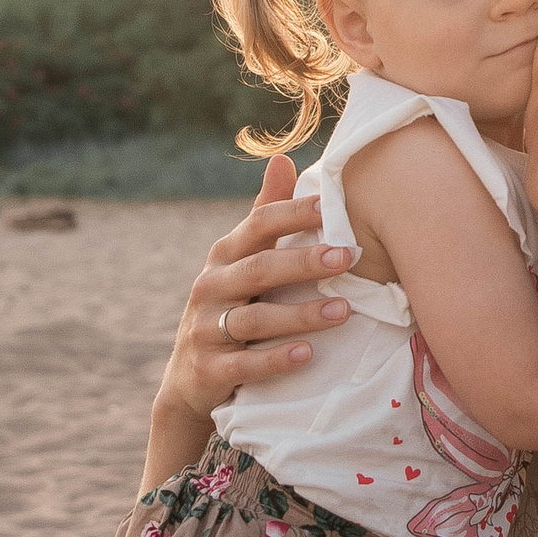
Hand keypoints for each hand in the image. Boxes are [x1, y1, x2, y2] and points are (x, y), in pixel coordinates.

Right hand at [145, 158, 354, 465]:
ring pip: (255, 319)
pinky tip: (308, 354)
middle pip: (259, 269)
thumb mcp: (243, 262)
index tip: (331, 208)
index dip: (292, 214)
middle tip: (346, 257)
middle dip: (303, 262)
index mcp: (225, 255)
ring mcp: (205, 329)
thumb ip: (265, 216)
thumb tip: (282, 157)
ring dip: (300, 314)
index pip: (257, 225)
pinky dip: (276, 359)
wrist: (191, 379)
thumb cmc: (232, 307)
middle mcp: (210, 287)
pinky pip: (245, 364)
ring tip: (343, 311)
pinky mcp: (210, 369)